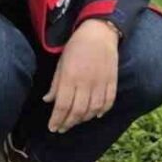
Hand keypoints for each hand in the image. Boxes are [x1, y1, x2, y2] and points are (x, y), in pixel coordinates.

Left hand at [43, 19, 118, 133]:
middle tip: (62, 128)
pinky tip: (96, 115)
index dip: (57, 119)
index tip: (53, 128)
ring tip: (76, 122)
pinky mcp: (112, 80)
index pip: (63, 106)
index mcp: (70, 77)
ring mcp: (101, 82)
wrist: (100, 32)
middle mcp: (86, 82)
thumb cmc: (76, 46)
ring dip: (84, 119)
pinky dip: (102, 111)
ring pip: (93, 109)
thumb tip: (48, 100)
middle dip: (68, 123)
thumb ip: (56, 83)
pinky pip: (109, 101)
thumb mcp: (61, 63)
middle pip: (77, 111)